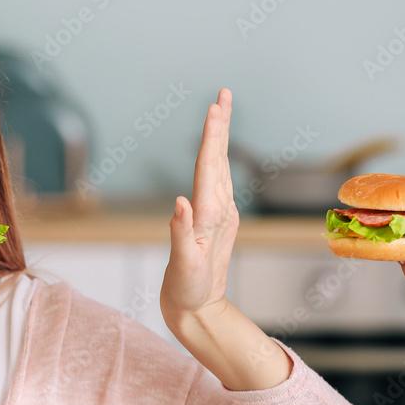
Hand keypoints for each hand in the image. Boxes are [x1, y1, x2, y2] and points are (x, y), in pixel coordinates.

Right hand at [160, 88, 238, 321]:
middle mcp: (219, 210)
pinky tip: (216, 149)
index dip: (212, 136)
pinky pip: (216, 180)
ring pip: (219, 166)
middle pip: (218, 159)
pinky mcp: (215, 219)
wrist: (200, 311)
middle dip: (220, 125)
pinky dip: (216, 157)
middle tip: (224, 94)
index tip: (214, 109)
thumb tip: (181, 201)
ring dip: (220, 137)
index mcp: (209, 216)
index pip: (209, 168)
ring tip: (220, 110)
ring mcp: (220, 214)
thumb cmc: (189, 292)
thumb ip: (180, 233)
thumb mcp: (184, 267)